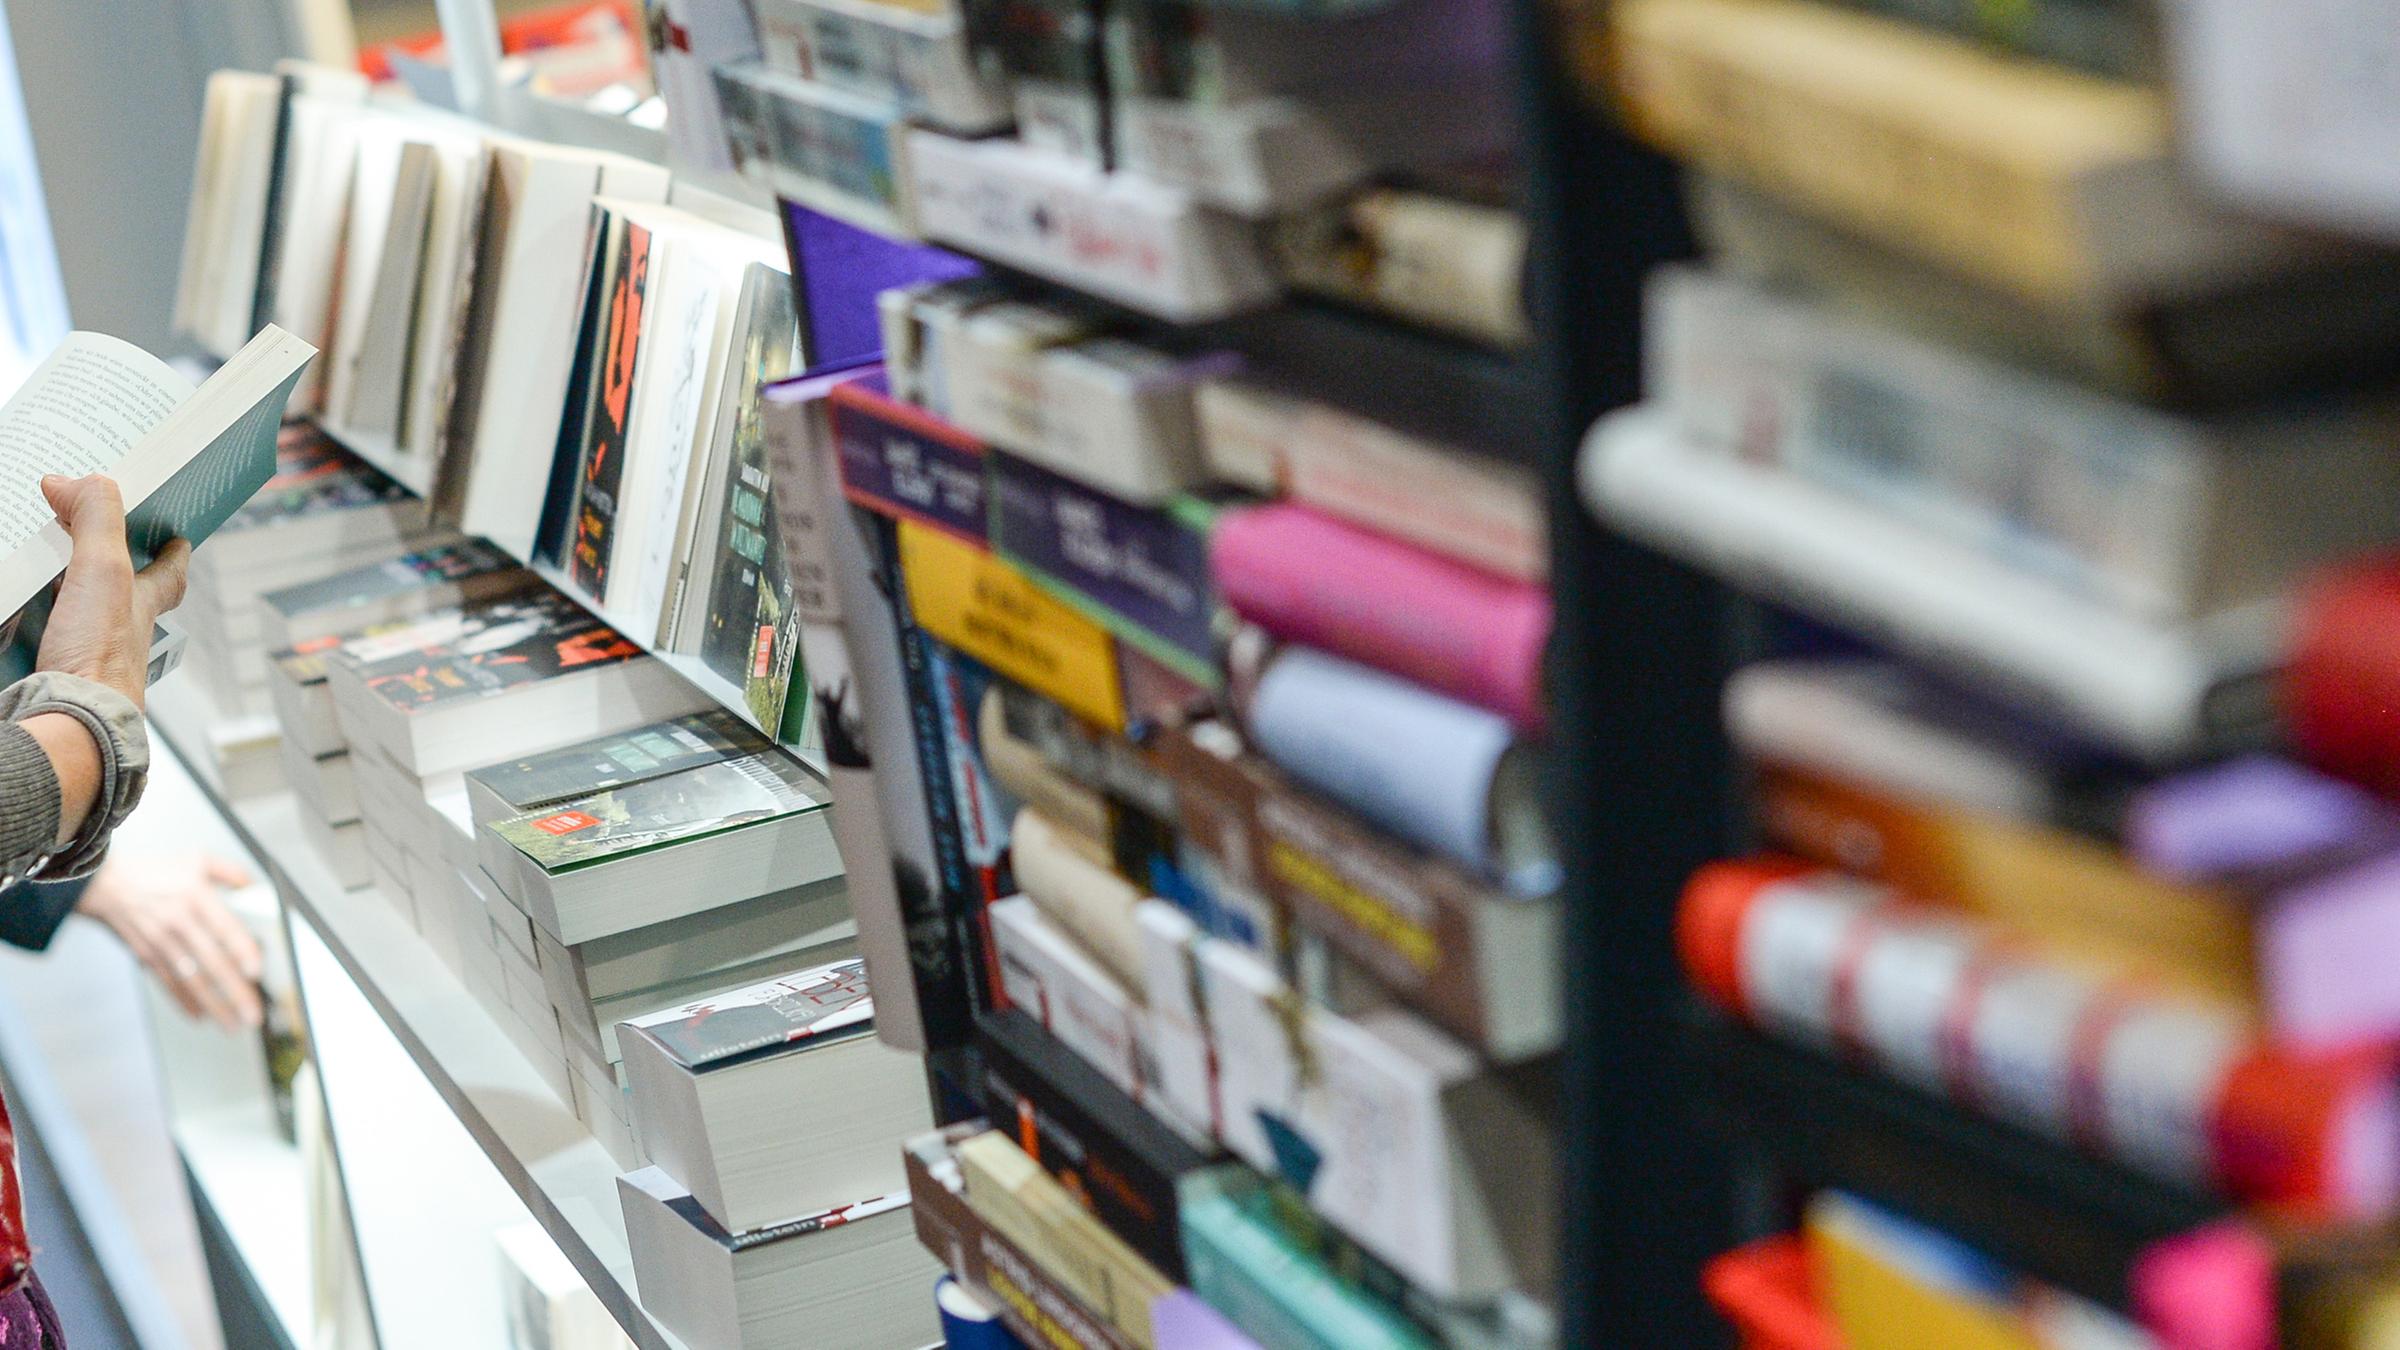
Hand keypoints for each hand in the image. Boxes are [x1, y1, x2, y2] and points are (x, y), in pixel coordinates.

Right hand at [33, 474, 188, 709]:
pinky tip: (17, 618)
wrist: (69, 725)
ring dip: (66, 594)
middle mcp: (120, 632)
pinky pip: (44, 641)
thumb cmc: (99, 656)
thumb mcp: (104, 572)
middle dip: (112, 569)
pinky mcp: (52, 673)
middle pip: (124, 595)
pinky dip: (30, 624)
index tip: (178, 535)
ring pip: (82, 617)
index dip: (174, 551)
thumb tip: (74, 479)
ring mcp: (87, 655)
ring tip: (44, 569)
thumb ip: (97, 521)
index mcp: (141, 607)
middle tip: (95, 542)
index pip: (170, 573)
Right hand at [78, 851, 263, 1028]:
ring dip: (214, 1005)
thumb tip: (255, 888)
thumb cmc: (154, 873)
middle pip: (212, 962)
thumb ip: (231, 872)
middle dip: (235, 992)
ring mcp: (162, 942)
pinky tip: (200, 1016)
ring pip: (192, 979)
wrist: (105, 884)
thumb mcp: (197, 860)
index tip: (256, 971)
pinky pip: (168, 983)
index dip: (242, 951)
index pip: (225, 928)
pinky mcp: (147, 955)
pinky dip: (184, 1001)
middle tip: (253, 1014)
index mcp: (196, 897)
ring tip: (233, 1024)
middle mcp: (180, 922)